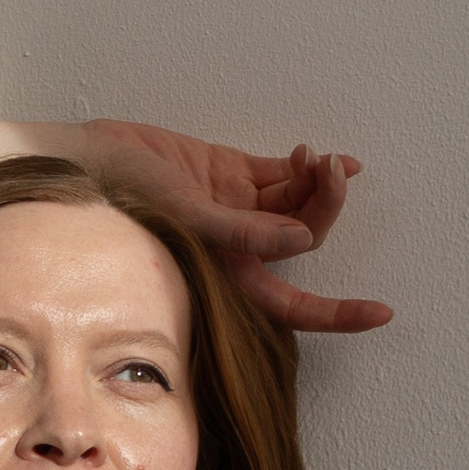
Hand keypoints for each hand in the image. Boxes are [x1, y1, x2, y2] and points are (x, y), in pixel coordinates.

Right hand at [79, 119, 393, 333]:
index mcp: (224, 274)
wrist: (88, 157)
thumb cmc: (117, 198)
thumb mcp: (182, 216)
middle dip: (325, 207)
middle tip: (328, 171)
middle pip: (302, 238)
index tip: (381, 312)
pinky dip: (308, 166)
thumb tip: (300, 239)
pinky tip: (324, 156)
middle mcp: (234, 247)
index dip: (336, 314)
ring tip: (316, 155)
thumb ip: (241, 230)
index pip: (292, 305)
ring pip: (296, 202)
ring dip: (317, 180)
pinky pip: (281, 174)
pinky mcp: (229, 173)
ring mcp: (235, 208)